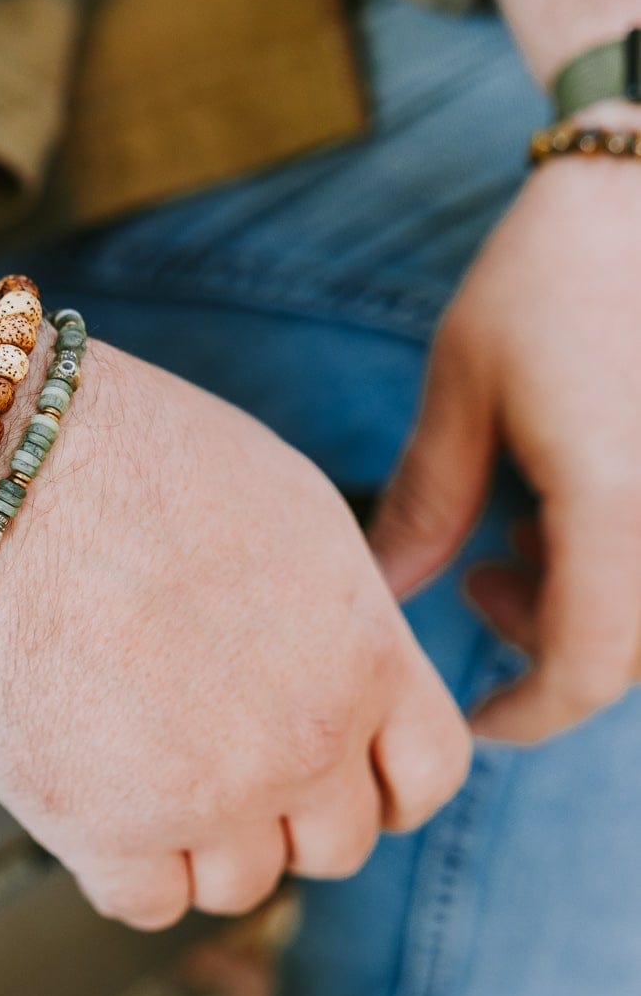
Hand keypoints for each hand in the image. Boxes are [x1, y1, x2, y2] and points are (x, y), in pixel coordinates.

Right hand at [0, 342, 469, 928]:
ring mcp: (211, 798)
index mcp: (364, 656)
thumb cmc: (132, 465)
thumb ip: (344, 618)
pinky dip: (126, 868)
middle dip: (285, 812)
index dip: (382, 781)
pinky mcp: (109, 833)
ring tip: (140, 762)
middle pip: (335, 845)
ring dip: (201, 844)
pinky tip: (95, 799)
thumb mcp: (293, 515)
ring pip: (242, 886)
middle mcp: (305, 741)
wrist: (5, 482)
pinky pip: (148, 904)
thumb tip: (355, 678)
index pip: (429, 775)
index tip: (336, 770)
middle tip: (214, 754)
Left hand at [371, 144, 640, 740]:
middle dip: (554, 647)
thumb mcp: (463, 388)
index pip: (588, 669)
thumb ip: (423, 504)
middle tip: (483, 580)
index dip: (530, 713)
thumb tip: (379, 598)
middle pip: (636, 653)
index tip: (477, 719)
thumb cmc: (549, 276)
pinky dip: (626, 564)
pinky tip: (578, 504)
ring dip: (595, 606)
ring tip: (524, 535)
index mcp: (617, 499)